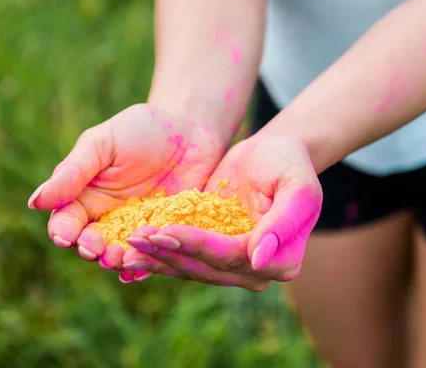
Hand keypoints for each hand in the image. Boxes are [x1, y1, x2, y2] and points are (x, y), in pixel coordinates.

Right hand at [27, 104, 224, 281]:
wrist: (190, 129)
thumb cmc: (139, 130)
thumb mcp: (102, 144)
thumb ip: (72, 173)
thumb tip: (35, 202)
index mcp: (86, 199)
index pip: (66, 223)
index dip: (63, 232)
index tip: (65, 236)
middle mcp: (109, 221)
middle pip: (92, 246)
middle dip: (91, 251)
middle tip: (97, 251)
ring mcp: (139, 231)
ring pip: (123, 255)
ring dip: (119, 261)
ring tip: (121, 260)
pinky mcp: (168, 236)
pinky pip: (156, 256)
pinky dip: (149, 265)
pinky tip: (145, 270)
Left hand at [121, 136, 322, 290]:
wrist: (271, 154)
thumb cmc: (289, 164)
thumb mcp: (297, 187)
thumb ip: (283, 223)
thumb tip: (259, 260)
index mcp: (280, 260)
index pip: (232, 257)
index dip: (197, 246)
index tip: (166, 230)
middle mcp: (255, 270)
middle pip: (206, 267)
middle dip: (169, 252)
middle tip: (136, 237)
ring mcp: (231, 265)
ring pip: (189, 267)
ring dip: (157, 256)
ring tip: (128, 242)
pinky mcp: (209, 253)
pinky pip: (182, 257)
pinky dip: (157, 253)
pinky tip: (132, 246)